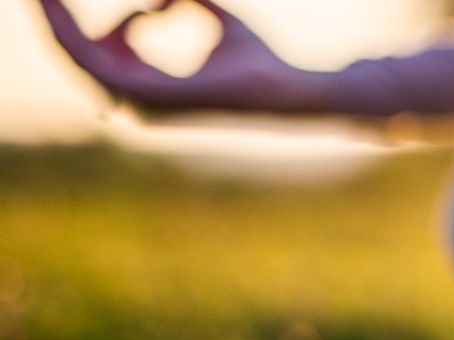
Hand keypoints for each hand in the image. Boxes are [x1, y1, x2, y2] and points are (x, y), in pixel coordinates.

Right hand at [38, 0, 330, 112]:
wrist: (286, 85)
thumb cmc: (256, 58)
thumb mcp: (215, 15)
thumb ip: (185, 0)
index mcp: (148, 87)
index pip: (95, 51)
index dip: (73, 20)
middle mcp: (136, 99)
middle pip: (75, 54)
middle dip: (52, 18)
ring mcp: (139, 101)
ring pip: (77, 55)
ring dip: (59, 20)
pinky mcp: (147, 95)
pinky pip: (95, 60)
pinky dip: (76, 30)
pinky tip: (83, 7)